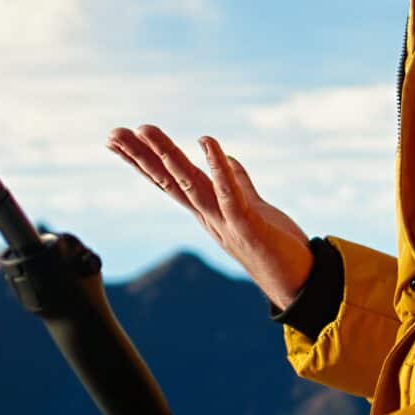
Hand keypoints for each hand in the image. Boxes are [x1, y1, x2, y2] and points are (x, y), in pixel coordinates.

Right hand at [107, 125, 312, 308]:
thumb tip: (226, 159)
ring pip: (189, 183)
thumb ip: (238, 183)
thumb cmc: (275, 246)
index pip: (167, 180)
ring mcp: (224, 221)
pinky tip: (206, 141)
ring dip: (167, 155)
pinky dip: (217, 167)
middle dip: (140, 156)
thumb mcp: (252, 208)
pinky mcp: (247, 225)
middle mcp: (208, 215)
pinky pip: (230, 192)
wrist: (300, 284)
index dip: (141, 160)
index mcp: (206, 209)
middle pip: (168, 180)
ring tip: (145, 131)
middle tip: (113, 133)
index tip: (116, 140)